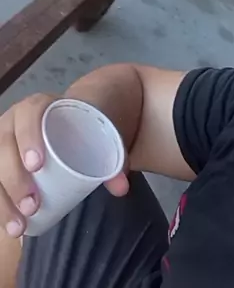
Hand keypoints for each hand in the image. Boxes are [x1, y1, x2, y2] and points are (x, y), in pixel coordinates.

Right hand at [0, 94, 128, 237]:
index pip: (29, 114)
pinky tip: (7, 226)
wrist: (71, 122)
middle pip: (4, 146)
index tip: (37, 165)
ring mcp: (3, 143)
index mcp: (39, 106)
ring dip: (3, 199)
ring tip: (19, 226)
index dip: (28, 138)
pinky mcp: (0, 164)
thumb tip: (121, 186)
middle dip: (14, 178)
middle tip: (32, 204)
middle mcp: (13, 122)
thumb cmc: (82, 125)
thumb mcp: (97, 131)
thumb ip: (114, 156)